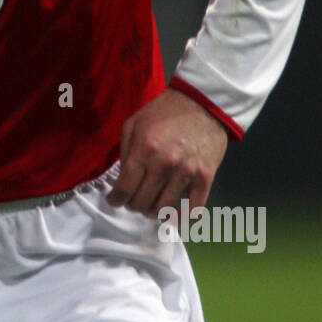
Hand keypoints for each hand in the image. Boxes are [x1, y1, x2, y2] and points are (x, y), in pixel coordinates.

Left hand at [106, 88, 228, 217]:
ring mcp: (187, 172)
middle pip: (142, 202)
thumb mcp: (134, 123)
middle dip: (134, 205)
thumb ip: (125, 152)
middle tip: (134, 201)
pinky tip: (174, 215)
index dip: (116, 200)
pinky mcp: (206, 177)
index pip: (124, 189)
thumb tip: (123, 179)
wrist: (203, 103)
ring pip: (164, 210)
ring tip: (152, 206)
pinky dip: (181, 218)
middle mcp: (164, 164)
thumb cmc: (164, 112)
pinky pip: (193, 210)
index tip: (115, 200)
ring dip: (154, 212)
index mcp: (144, 149)